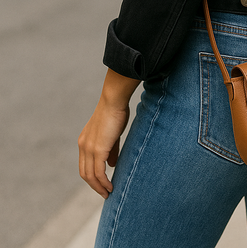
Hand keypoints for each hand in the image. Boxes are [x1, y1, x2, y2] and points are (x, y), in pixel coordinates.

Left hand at [78, 70, 139, 197]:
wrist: (114, 100)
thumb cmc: (116, 112)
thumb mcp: (112, 134)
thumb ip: (110, 150)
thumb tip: (111, 165)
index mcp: (84, 141)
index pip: (84, 165)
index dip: (92, 177)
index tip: (102, 184)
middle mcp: (83, 146)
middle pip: (85, 174)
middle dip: (94, 186)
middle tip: (105, 193)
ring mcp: (89, 148)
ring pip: (90, 175)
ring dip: (99, 187)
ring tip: (108, 193)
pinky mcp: (98, 149)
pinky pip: (99, 172)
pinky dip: (103, 182)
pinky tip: (110, 186)